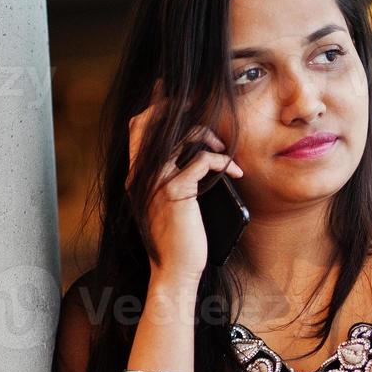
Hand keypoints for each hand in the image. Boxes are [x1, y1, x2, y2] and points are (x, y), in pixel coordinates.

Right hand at [126, 79, 243, 282]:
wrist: (174, 272)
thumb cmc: (176, 241)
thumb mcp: (167, 205)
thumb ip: (170, 179)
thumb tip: (193, 154)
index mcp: (137, 176)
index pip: (137, 127)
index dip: (156, 107)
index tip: (179, 99)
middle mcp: (141, 175)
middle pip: (151, 121)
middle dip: (179, 108)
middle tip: (203, 111)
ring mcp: (156, 182)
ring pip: (182, 136)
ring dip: (209, 137)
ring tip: (224, 152)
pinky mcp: (175, 192)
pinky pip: (201, 160)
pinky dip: (222, 162)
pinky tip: (234, 175)